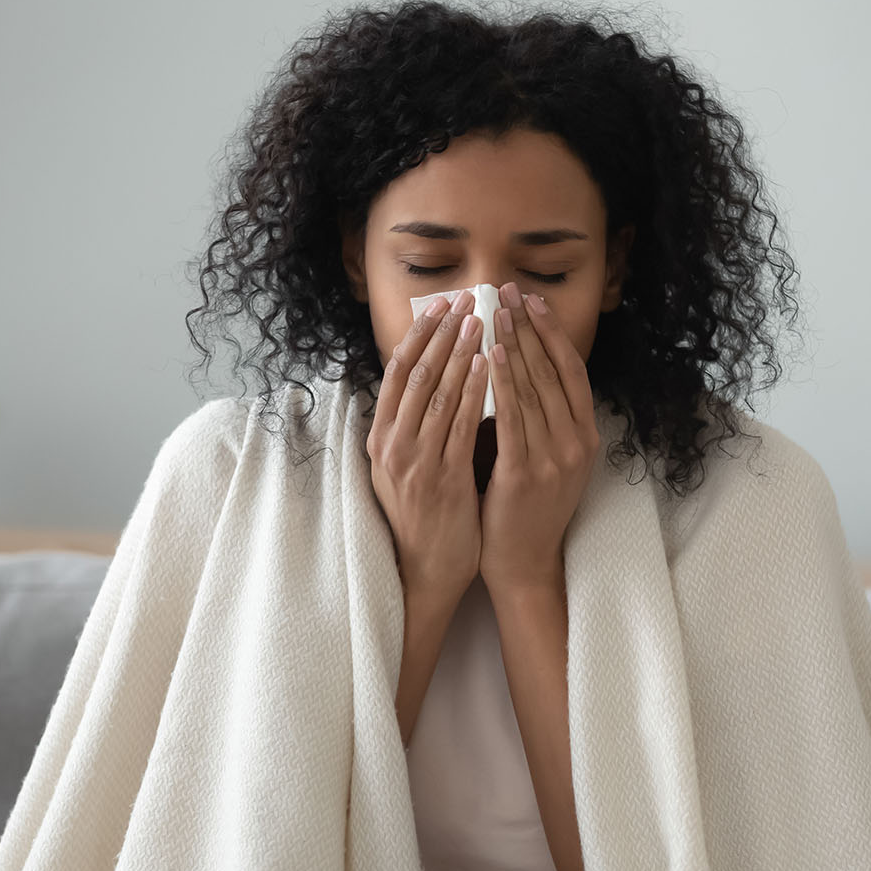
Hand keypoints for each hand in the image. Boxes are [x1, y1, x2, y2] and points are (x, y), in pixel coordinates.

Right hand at [366, 290, 488, 602]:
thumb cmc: (423, 517)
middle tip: (466, 300)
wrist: (424, 571)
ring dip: (460, 353)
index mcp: (380, 438)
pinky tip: (489, 366)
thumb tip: (431, 380)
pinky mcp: (441, 479)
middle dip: (442, 333)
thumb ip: (413, 426)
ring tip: (481, 322)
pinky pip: (459, 425)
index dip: (418, 335)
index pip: (397, 373)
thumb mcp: (404, 466)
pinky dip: (474, 391)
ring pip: (437, 393)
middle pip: (415, 374)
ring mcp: (414, 462)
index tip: (439, 306)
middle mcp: (391, 445)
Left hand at [479, 281, 599, 594]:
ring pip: (533, 388)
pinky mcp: (527, 473)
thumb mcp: (545, 456)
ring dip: (513, 344)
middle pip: (552, 371)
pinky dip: (502, 383)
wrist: (523, 561)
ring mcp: (555, 458)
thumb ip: (538, 415)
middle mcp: (577, 443)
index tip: (531, 300)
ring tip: (495, 312)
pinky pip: (513, 418)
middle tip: (507, 292)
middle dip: (527, 328)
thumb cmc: (524, 506)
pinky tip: (488, 355)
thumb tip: (515, 362)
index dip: (551, 332)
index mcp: (585, 436)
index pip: (571, 370)